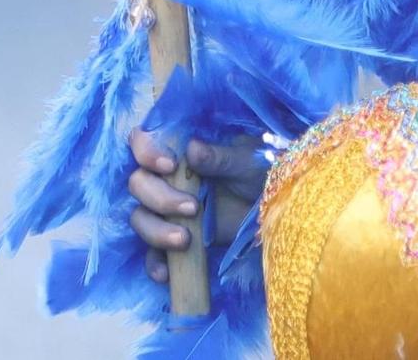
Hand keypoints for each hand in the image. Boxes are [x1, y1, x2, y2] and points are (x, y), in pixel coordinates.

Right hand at [127, 127, 265, 283]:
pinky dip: (155, 264)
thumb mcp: (246, 161)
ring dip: (156, 230)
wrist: (278, 207)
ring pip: (141, 219)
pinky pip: (152, 255)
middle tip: (193, 207)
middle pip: (139, 185)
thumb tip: (192, 148)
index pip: (144, 144)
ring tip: (185, 239)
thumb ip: (219, 157)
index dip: (146, 152)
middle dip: (160, 197)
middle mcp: (168, 180)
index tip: (169, 165)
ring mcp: (168, 212)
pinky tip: (166, 274)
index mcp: (182, 154)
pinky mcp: (174, 240)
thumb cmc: (262, 173)